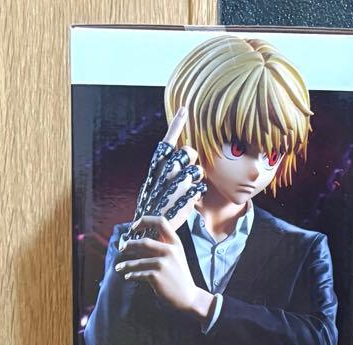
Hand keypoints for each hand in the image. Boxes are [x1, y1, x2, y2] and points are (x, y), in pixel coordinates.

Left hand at [115, 215, 215, 322]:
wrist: (189, 297)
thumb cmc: (179, 276)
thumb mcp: (176, 256)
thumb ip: (163, 246)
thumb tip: (138, 241)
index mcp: (175, 243)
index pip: (160, 222)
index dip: (144, 221)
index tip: (134, 228)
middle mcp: (170, 251)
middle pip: (143, 242)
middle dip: (129, 245)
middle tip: (122, 249)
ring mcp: (163, 264)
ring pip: (137, 261)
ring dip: (126, 265)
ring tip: (120, 267)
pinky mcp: (156, 276)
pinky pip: (138, 273)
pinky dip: (131, 275)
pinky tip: (128, 276)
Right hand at [127, 106, 205, 235]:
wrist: (151, 226)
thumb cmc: (154, 204)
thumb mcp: (154, 182)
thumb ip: (166, 167)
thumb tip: (178, 155)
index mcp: (157, 164)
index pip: (168, 139)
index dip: (177, 124)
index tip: (184, 110)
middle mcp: (167, 168)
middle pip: (189, 152)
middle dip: (191, 161)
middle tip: (184, 174)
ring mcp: (179, 180)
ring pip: (198, 170)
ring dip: (195, 179)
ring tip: (184, 190)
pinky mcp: (190, 193)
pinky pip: (201, 187)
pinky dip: (197, 193)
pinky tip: (187, 200)